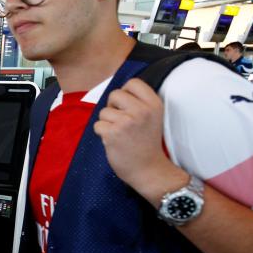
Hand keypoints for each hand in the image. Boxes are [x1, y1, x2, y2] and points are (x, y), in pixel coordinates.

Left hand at [93, 78, 186, 201]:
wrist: (148, 169)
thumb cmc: (147, 142)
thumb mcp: (153, 117)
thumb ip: (139, 102)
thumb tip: (118, 91)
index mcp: (154, 104)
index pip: (133, 83)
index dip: (125, 93)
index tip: (127, 106)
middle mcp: (142, 111)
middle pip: (115, 94)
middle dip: (113, 107)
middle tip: (121, 121)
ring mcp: (127, 122)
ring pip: (104, 112)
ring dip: (107, 123)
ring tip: (120, 134)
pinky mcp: (112, 133)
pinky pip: (98, 125)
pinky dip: (102, 133)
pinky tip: (114, 141)